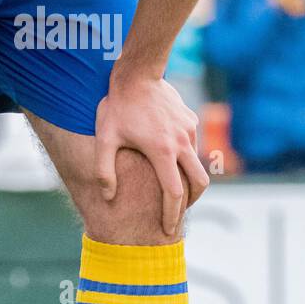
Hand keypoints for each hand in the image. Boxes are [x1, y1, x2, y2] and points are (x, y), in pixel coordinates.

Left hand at [95, 73, 209, 235]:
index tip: (169, 229)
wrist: (137, 73)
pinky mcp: (190, 119)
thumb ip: (104, 170)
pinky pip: (192, 144)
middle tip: (180, 211)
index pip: (173, 193)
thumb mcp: (105, 139)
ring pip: (197, 162)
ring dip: (188, 177)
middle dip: (192, 201)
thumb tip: (108, 197)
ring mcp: (189, 130)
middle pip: (199, 182)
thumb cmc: (117, 107)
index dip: (172, 215)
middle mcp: (181, 143)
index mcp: (162, 152)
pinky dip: (185, 156)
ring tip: (173, 185)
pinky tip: (169, 154)